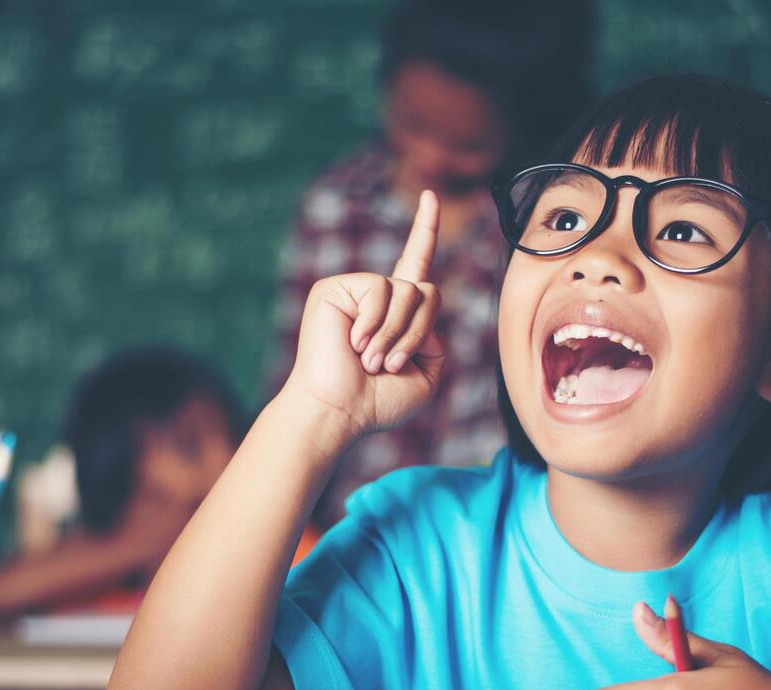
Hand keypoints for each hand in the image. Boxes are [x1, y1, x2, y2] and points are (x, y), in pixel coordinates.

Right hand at [279, 190, 444, 450]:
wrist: (339, 411)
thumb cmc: (377, 403)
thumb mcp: (426, 374)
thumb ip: (436, 337)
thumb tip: (419, 304)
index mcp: (396, 312)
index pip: (416, 264)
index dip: (425, 230)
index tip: (430, 196)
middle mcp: (376, 297)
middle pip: (426, 290)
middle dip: (418, 331)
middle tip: (390, 364)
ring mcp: (354, 290)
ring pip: (407, 292)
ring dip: (397, 334)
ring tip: (370, 360)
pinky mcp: (334, 289)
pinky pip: (379, 290)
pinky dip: (375, 322)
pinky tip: (354, 343)